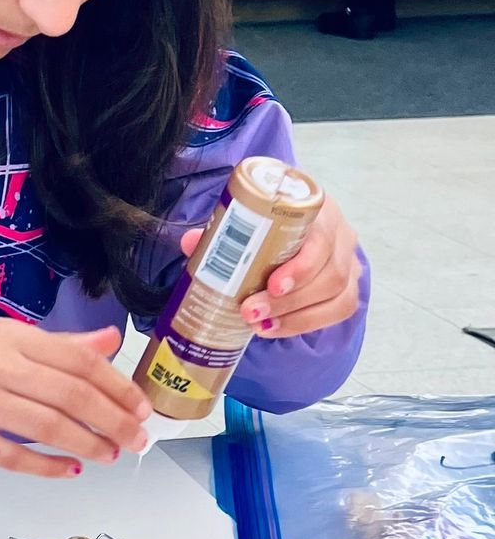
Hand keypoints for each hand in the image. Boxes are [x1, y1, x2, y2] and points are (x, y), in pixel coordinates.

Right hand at [0, 319, 150, 478]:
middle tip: (137, 437)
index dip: (117, 386)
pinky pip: (11, 457)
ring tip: (110, 454)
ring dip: (87, 444)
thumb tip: (108, 343)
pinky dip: (45, 465)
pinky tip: (69, 469)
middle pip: (70, 395)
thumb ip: (53, 344)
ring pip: (46, 427)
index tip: (141, 406)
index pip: (78, 360)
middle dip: (113, 420)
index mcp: (8, 336)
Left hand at [197, 191, 362, 339]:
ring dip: (296, 316)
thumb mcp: (245, 221)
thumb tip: (191, 243)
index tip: (272, 285)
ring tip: (259, 325)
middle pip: (331, 273)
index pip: (322, 238)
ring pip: (338, 296)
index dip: (302, 266)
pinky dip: (304, 324)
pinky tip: (274, 328)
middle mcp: (341, 234)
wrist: (286, 230)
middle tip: (250, 312)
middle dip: (289, 300)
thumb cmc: (266, 225)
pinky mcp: (347, 286)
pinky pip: (337, 311)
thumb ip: (221, 232)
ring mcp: (349, 261)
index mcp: (318, 210)